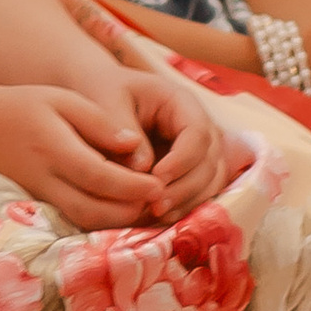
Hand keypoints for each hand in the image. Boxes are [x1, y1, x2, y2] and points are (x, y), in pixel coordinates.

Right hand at [0, 78, 149, 228]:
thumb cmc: (24, 105)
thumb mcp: (62, 99)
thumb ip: (98, 122)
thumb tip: (134, 144)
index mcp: (54, 147)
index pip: (98, 175)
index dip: (131, 185)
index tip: (159, 185)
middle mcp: (45, 178)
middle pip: (93, 209)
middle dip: (130, 211)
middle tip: (159, 200)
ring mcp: (40, 195)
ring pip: (84, 220)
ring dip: (118, 221)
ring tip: (146, 207)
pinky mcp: (39, 204)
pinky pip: (74, 219)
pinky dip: (101, 220)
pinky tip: (122, 209)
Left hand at [39, 0, 237, 211]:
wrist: (102, 98)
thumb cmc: (105, 92)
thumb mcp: (108, 101)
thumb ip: (123, 129)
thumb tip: (142, 169)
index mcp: (182, 103)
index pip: (198, 133)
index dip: (182, 159)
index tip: (157, 177)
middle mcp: (199, 128)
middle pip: (208, 163)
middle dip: (184, 187)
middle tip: (155, 205)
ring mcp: (198, 153)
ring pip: (208, 183)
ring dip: (186, 202)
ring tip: (155, 214)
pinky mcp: (189, 173)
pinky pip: (196, 194)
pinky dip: (182, 208)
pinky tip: (157, 218)